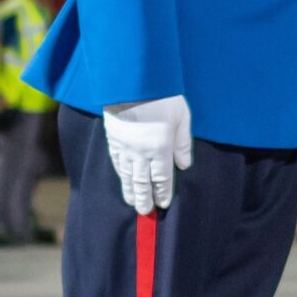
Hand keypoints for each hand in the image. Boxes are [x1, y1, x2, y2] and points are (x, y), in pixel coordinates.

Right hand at [102, 96, 192, 213]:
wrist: (131, 84)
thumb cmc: (163, 98)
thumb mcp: (182, 118)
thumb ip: (183, 143)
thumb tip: (184, 165)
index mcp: (160, 149)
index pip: (162, 178)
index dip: (163, 192)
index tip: (164, 204)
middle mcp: (140, 152)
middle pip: (142, 181)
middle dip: (145, 198)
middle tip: (146, 212)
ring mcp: (124, 147)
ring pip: (127, 175)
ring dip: (130, 190)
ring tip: (133, 202)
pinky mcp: (113, 139)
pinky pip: (117, 162)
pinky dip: (121, 174)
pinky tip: (123, 180)